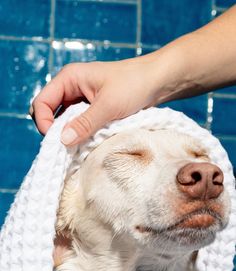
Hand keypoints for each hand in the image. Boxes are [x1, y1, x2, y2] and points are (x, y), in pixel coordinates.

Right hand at [31, 57, 158, 145]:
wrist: (158, 81)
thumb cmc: (134, 85)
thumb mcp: (109, 106)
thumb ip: (85, 123)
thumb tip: (63, 141)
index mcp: (69, 78)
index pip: (41, 103)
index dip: (44, 123)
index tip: (58, 141)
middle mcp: (71, 88)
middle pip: (49, 114)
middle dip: (55, 131)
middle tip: (69, 146)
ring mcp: (80, 99)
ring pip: (64, 122)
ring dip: (69, 134)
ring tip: (81, 145)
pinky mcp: (91, 110)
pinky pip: (77, 125)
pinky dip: (80, 135)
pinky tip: (90, 142)